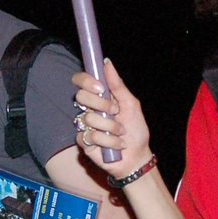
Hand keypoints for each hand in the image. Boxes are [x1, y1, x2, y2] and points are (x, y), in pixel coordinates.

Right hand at [71, 59, 153, 181]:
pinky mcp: (84, 142)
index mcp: (99, 97)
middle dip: (101, 105)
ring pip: (88, 118)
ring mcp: (85, 125)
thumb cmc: (135, 130)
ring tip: (120, 133)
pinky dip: (109, 141)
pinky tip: (117, 145)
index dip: (86, 81)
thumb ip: (117, 85)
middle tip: (115, 112)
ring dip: (110, 126)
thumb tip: (107, 62)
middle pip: (80, 97)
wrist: (137, 156)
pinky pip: (90, 136)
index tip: (101, 88)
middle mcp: (89, 109)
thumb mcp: (131, 104)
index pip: (81, 81)